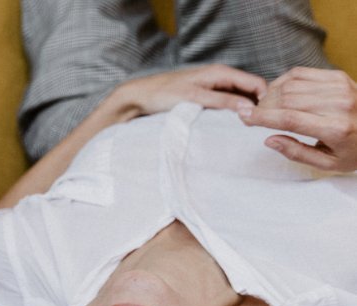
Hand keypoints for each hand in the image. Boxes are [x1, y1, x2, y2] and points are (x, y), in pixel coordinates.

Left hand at [114, 64, 266, 116]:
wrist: (140, 97)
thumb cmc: (164, 94)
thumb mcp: (195, 97)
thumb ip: (223, 102)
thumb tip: (249, 108)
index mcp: (221, 73)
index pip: (256, 83)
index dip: (266, 99)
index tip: (267, 118)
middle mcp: (220, 78)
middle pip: (250, 91)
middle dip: (257, 107)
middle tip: (260, 128)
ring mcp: (213, 88)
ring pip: (238, 100)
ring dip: (244, 112)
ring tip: (249, 130)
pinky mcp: (205, 99)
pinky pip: (225, 105)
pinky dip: (231, 114)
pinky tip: (232, 128)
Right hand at [237, 67, 356, 171]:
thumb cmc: (355, 150)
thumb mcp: (328, 164)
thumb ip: (296, 153)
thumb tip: (269, 140)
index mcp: (336, 129)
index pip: (290, 119)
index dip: (262, 117)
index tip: (242, 116)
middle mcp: (339, 104)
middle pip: (288, 99)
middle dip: (263, 106)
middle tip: (250, 115)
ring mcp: (340, 87)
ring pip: (292, 85)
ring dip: (271, 95)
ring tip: (262, 107)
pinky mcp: (338, 76)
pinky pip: (302, 73)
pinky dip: (283, 81)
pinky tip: (276, 93)